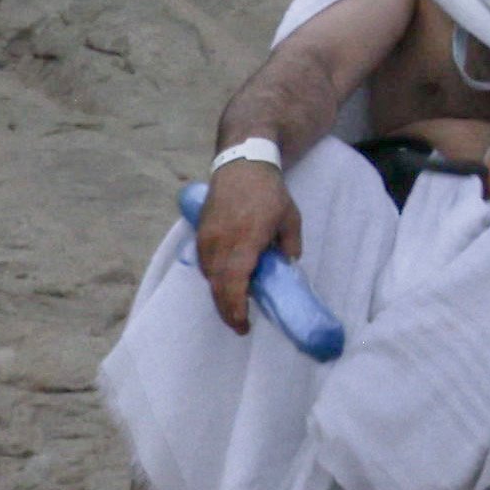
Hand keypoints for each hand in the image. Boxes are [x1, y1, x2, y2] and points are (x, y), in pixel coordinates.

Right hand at [192, 154, 300, 332]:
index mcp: (246, 241)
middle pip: (218, 288)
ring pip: (209, 278)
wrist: (241, 164)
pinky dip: (214, 278)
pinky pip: (204, 265)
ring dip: (220, 295)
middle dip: (227, 311)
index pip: (235, 284)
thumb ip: (290, 246)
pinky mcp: (199, 234)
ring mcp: (207, 239)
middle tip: (240, 325)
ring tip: (235, 305)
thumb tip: (288, 267)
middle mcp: (221, 243)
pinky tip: (225, 282)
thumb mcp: (290, 218)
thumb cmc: (269, 192)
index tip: (244, 325)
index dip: (236, 309)